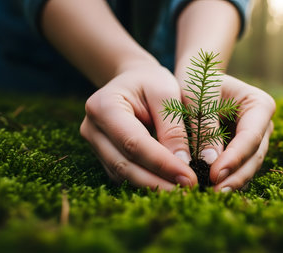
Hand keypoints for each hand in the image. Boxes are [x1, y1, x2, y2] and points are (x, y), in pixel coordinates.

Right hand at [80, 63, 197, 189]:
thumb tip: (183, 163)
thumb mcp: (166, 92)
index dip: (162, 164)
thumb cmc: (152, 82)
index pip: (134, 143)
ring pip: (123, 175)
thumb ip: (173, 126)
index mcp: (104, 106)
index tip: (190, 177)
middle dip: (158, 182)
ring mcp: (95, 145)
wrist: (134, 80)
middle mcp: (92, 129)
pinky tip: (170, 186)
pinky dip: (147, 183)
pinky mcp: (104, 156)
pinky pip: (125, 175)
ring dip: (154, 187)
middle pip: (124, 165)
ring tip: (183, 192)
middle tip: (190, 191)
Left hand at [178, 74, 274, 191]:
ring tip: (210, 195)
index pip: (250, 136)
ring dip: (231, 182)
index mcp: (259, 105)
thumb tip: (210, 161)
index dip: (234, 158)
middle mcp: (263, 125)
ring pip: (248, 166)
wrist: (197, 80)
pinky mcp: (244, 151)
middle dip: (235, 176)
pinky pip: (238, 169)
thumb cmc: (197, 82)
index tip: (214, 174)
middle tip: (214, 192)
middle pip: (254, 156)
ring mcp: (256, 140)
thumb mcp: (197, 96)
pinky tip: (211, 190)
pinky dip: (226, 180)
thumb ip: (205, 126)